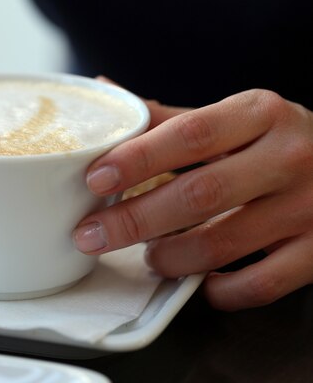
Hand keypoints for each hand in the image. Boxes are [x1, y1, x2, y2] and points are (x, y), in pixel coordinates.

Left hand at [73, 89, 312, 310]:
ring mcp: (308, 207)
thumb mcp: (235, 117)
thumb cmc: (277, 141)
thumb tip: (107, 92)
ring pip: (223, 244)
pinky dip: (221, 290)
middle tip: (91, 235)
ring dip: (170, 257)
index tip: (95, 178)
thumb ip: (171, 117)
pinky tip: (200, 281)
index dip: (138, 159)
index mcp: (259, 114)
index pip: (189, 134)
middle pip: (198, 194)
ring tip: (148, 256)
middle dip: (134, 219)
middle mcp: (287, 157)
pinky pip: (260, 284)